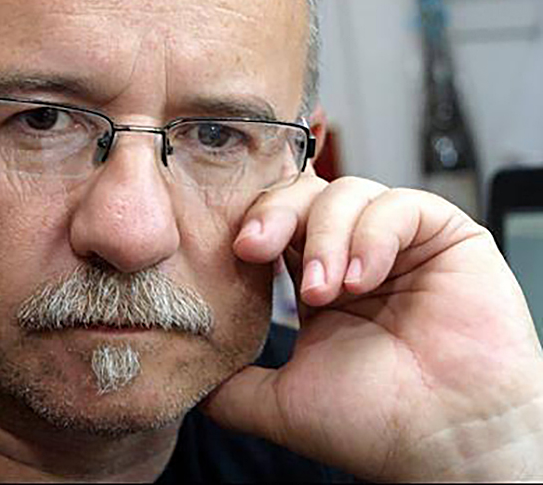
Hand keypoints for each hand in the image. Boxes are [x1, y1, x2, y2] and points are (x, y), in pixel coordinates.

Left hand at [201, 172, 542, 480]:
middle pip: (304, 193)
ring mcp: (398, 241)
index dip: (252, 223)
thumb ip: (231, 386)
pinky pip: (398, 205)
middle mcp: (355, 252)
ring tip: (326, 290)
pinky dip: (371, 235)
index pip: (276, 222)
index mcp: (317, 279)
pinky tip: (362, 278)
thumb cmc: (376, 425)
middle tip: (255, 248)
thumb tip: (190, 380)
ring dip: (324, 237)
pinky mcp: (443, 234)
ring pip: (346, 191)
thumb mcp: (281, 402)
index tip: (236, 249)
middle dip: (274, 214)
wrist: (447, 445)